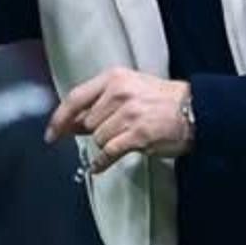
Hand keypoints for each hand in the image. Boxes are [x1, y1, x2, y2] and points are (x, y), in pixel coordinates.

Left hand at [45, 68, 192, 173]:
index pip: (75, 98)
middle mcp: (119, 93)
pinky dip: (102, 162)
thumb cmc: (162, 100)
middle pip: (87, 123)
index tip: (50, 133)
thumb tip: (70, 123)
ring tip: (127, 138)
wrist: (195, 110)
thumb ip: (100, 102)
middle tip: (115, 130)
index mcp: (113, 78)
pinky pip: (109, 153)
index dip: (59, 118)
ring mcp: (128, 114)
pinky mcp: (138, 134)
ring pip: (98, 139)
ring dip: (107, 144)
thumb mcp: (129, 89)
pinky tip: (100, 166)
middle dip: (95, 132)